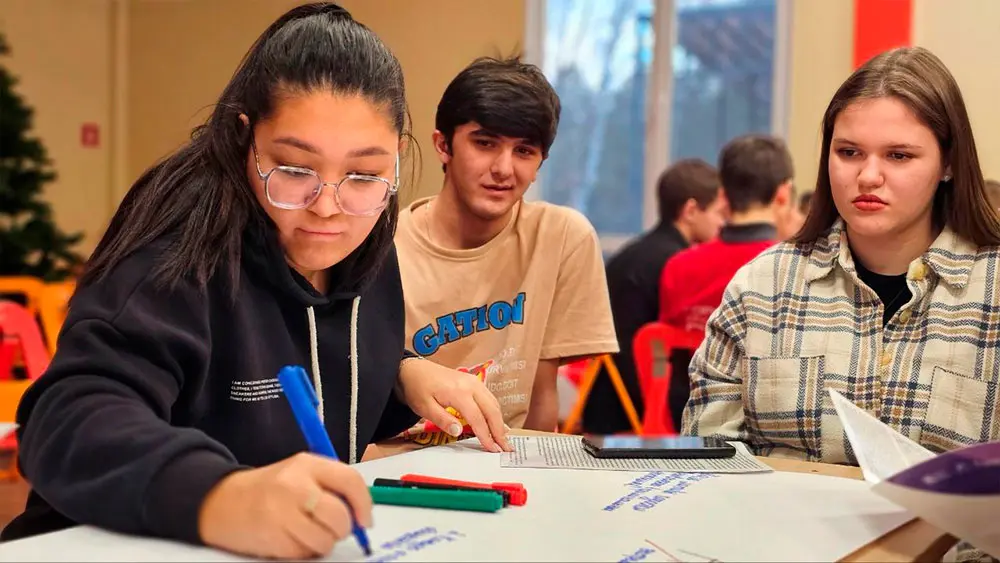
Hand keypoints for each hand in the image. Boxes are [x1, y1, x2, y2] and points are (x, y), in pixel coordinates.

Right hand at [198, 452, 372, 559]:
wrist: (222, 502)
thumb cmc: (270, 489)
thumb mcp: (301, 474)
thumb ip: (332, 487)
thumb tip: (361, 513)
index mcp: (307, 464)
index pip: (350, 481)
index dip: (364, 504)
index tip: (365, 519)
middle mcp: (295, 486)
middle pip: (340, 517)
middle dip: (342, 529)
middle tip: (332, 528)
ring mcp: (281, 513)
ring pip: (324, 541)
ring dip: (321, 543)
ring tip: (305, 531)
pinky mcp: (272, 538)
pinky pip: (304, 554)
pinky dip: (302, 551)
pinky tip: (289, 537)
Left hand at [398, 359, 512, 452]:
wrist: (413, 370)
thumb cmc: (417, 388)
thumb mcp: (424, 407)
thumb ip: (443, 420)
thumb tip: (459, 432)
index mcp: (459, 392)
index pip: (478, 418)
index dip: (486, 435)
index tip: (492, 449)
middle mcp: (471, 385)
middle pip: (492, 410)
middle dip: (499, 430)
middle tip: (505, 447)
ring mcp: (474, 382)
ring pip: (494, 403)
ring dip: (500, 421)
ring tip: (504, 438)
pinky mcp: (473, 382)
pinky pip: (489, 398)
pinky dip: (495, 412)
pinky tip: (497, 422)